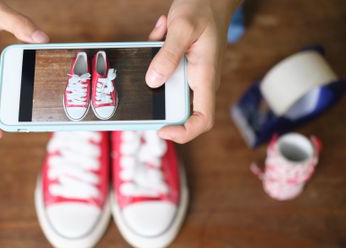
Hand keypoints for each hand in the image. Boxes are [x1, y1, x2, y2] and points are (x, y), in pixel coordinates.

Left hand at [147, 0, 240, 143]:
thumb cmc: (204, 9)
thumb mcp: (182, 28)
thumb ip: (168, 56)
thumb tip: (153, 82)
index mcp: (205, 77)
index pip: (203, 119)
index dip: (184, 132)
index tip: (162, 130)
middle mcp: (200, 81)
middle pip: (180, 108)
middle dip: (159, 99)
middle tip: (145, 79)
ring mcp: (192, 74)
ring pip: (168, 87)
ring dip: (156, 70)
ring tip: (160, 37)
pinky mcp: (183, 66)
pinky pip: (165, 71)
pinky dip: (156, 57)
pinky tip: (161, 33)